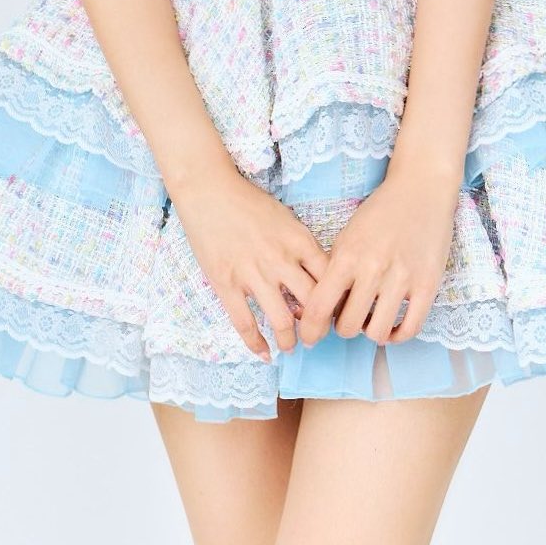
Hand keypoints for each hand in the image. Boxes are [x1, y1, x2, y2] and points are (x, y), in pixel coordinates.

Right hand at [171, 167, 330, 362]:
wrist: (209, 191)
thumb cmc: (249, 202)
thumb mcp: (286, 218)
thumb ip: (301, 248)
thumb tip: (312, 281)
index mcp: (299, 241)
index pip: (330, 280)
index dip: (336, 301)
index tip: (335, 312)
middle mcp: (280, 260)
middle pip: (312, 305)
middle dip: (318, 327)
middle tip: (316, 335)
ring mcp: (253, 274)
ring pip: (282, 321)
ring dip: (290, 341)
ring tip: (291, 346)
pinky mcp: (226, 284)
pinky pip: (245, 324)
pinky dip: (256, 344)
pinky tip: (264, 353)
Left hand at [296, 165, 459, 346]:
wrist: (420, 189)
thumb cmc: (380, 212)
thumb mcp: (347, 235)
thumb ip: (334, 270)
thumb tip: (322, 309)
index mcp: (347, 256)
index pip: (319, 307)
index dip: (309, 329)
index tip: (309, 337)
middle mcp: (373, 269)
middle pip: (347, 326)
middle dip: (343, 327)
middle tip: (348, 317)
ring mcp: (402, 279)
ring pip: (377, 333)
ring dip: (370, 331)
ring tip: (372, 319)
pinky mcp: (428, 285)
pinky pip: (410, 328)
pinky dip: (398, 335)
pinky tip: (393, 326)